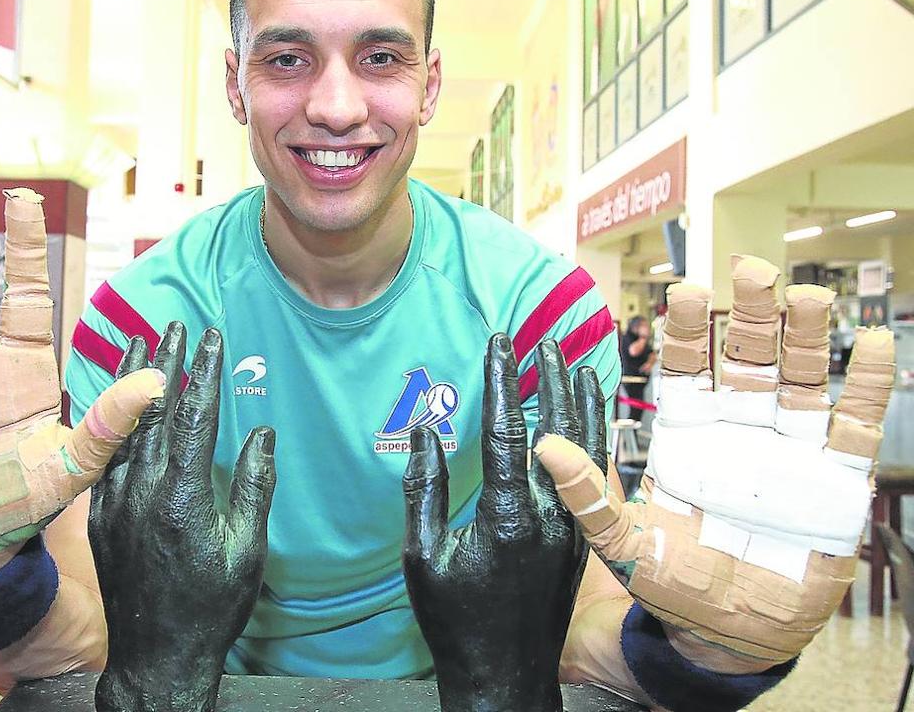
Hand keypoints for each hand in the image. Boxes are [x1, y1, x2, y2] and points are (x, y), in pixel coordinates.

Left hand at [90, 323, 276, 711]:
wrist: (157, 656)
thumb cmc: (212, 606)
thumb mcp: (249, 550)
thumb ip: (256, 486)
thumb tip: (263, 432)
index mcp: (185, 496)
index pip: (196, 414)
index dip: (205, 369)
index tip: (212, 334)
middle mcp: (144, 490)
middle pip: (154, 409)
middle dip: (165, 361)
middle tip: (175, 324)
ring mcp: (116, 502)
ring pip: (123, 426)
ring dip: (133, 381)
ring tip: (140, 343)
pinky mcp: (100, 515)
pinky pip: (106, 454)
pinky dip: (114, 419)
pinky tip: (118, 401)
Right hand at [402, 334, 603, 711]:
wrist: (504, 676)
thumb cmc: (455, 620)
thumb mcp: (420, 556)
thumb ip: (423, 488)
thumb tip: (423, 430)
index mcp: (509, 517)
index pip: (507, 430)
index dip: (502, 380)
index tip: (500, 341)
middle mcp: (551, 517)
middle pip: (557, 429)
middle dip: (549, 378)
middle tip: (543, 339)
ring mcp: (574, 529)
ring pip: (587, 451)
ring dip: (580, 402)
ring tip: (576, 362)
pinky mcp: (583, 541)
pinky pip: (595, 477)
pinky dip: (592, 438)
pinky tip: (588, 418)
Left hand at [537, 255, 894, 670]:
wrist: (732, 632)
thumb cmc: (673, 583)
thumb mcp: (622, 543)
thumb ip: (587, 496)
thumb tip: (541, 447)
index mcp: (687, 436)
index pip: (688, 370)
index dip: (689, 333)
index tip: (686, 292)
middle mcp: (738, 431)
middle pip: (747, 359)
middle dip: (749, 316)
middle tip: (749, 270)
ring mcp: (790, 450)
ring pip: (801, 379)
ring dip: (806, 337)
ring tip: (808, 295)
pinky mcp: (835, 479)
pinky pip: (855, 425)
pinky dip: (868, 387)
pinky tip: (876, 346)